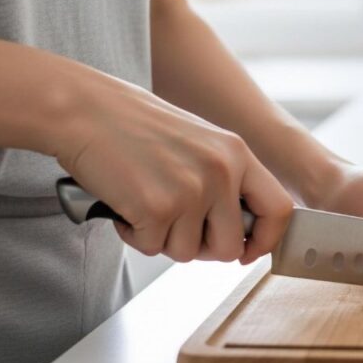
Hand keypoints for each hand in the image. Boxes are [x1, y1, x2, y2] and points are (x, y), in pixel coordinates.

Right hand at [56, 78, 292, 264]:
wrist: (84, 109)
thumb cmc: (134, 126)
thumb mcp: (199, 143)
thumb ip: (224, 180)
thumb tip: (239, 232)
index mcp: (238, 153)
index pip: (279, 209)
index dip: (266, 239)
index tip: (248, 250)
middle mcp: (222, 172)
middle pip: (230, 247)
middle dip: (201, 247)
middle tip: (173, 226)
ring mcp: (191, 191)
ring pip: (188, 253)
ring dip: (162, 239)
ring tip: (143, 202)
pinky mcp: (156, 208)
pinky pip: (152, 248)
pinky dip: (134, 235)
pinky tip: (124, 204)